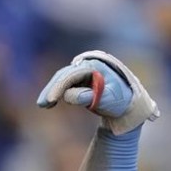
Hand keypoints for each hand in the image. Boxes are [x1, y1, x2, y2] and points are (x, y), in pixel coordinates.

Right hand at [36, 50, 159, 134]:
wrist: (128, 104)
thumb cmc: (121, 102)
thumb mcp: (110, 101)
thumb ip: (94, 98)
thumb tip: (75, 95)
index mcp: (96, 66)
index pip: (73, 74)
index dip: (60, 86)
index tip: (51, 100)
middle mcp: (88, 65)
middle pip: (64, 75)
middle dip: (52, 89)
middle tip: (42, 104)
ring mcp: (83, 71)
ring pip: (62, 79)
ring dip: (52, 91)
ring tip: (43, 105)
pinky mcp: (79, 79)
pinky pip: (64, 84)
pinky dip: (56, 92)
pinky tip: (50, 103)